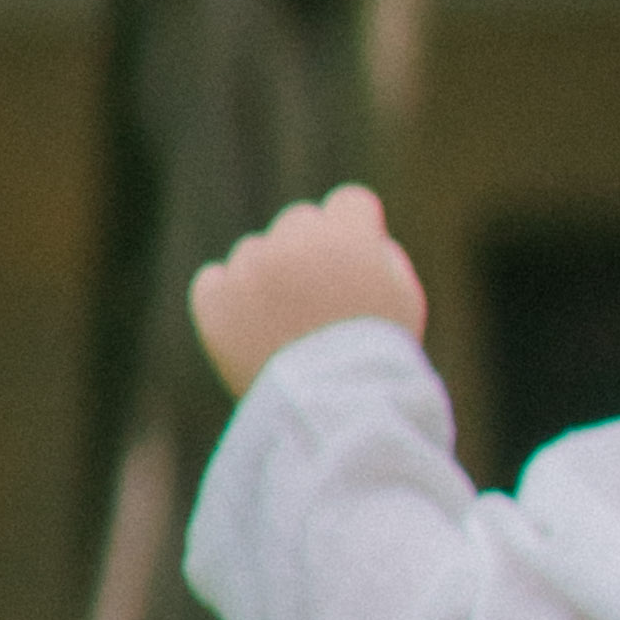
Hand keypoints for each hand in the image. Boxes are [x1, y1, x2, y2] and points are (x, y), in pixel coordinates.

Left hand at [191, 184, 431, 397]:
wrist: (331, 417)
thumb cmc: (377, 364)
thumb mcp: (406, 303)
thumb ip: (382, 259)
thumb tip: (358, 241)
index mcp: (347, 236)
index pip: (349, 202)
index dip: (356, 233)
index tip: (355, 263)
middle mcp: (294, 243)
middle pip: (300, 222)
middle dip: (309, 252)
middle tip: (318, 302)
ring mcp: (250, 270)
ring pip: (255, 253)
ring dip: (268, 278)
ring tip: (286, 330)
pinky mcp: (214, 302)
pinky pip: (213, 282)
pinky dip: (227, 302)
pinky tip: (250, 331)